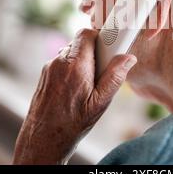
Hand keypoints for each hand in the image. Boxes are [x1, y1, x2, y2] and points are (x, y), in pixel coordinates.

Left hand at [13, 28, 136, 163]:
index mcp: (75, 65)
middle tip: (101, 71)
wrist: (44, 140)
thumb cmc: (73, 123)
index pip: (86, 34)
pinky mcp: (44, 76)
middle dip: (93, 52)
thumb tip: (128, 58)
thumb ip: (115, 77)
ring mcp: (49, 68)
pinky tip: (75, 90)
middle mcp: (59, 62)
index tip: (109, 48)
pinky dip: (71, 70)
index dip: (99, 38)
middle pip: (79, 43)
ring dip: (82, 62)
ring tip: (88, 85)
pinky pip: (62, 64)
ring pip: (70, 54)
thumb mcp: (100, 102)